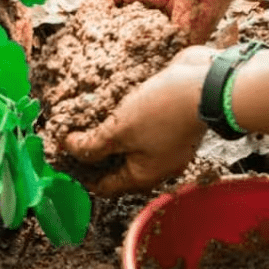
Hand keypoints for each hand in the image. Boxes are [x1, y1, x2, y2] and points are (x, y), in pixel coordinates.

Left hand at [63, 46, 215, 195]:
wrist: (207, 83)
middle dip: (94, 150)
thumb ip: (92, 145)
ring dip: (110, 130)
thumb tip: (69, 149)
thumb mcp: (120, 130)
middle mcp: (157, 163)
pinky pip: (142, 124)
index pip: (105, 185)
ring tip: (86, 115)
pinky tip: (112, 101)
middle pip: (117, 164)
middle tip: (70, 133)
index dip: (81, 172)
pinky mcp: (170, 119)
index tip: (61, 157)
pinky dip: (126, 117)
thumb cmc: (165, 111)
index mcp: (144, 175)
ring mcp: (166, 141)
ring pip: (129, 142)